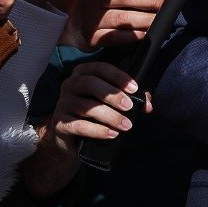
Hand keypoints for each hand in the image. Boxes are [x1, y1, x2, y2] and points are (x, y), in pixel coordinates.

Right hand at [23, 62, 152, 198]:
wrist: (70, 138)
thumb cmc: (94, 113)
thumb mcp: (110, 102)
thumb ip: (130, 98)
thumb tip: (148, 105)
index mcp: (83, 73)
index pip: (101, 68)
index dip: (118, 76)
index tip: (135, 88)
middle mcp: (70, 85)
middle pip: (91, 84)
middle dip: (113, 95)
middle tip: (130, 107)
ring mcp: (62, 104)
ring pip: (87, 107)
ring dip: (110, 116)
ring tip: (127, 125)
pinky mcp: (60, 123)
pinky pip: (79, 125)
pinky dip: (98, 130)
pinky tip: (112, 134)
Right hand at [60, 0, 166, 49]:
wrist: (72, 26)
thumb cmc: (98, 4)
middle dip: (148, 0)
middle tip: (164, 3)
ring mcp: (91, 19)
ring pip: (122, 18)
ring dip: (144, 19)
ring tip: (157, 20)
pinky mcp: (91, 38)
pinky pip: (115, 37)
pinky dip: (132, 36)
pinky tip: (144, 34)